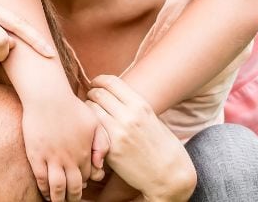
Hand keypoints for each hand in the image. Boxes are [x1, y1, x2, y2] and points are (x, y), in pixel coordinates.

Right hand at [20, 91, 96, 200]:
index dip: (85, 182)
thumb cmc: (71, 106)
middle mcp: (70, 159)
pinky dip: (44, 189)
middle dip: (74, 197)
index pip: (88, 176)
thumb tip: (99, 164)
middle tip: (72, 200)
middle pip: (75, 187)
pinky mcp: (36, 156)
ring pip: (58, 188)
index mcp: (85, 152)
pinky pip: (41, 179)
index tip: (82, 185)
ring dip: (59, 198)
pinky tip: (45, 192)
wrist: (48, 97)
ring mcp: (52, 158)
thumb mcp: (94, 122)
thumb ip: (101, 143)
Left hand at [86, 75, 195, 201]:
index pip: (110, 82)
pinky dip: (89, 127)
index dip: (98, 81)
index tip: (95, 84)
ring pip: (90, 109)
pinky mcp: (111, 149)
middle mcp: (129, 116)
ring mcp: (119, 133)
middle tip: (90, 101)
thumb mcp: (152, 119)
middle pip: (97, 93)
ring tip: (90, 116)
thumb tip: (111, 94)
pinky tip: (92, 131)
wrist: (169, 176)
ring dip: (87, 110)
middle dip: (91, 94)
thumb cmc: (162, 147)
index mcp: (141, 105)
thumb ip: (132, 106)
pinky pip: (92, 130)